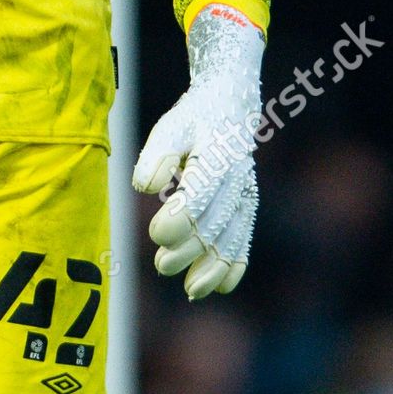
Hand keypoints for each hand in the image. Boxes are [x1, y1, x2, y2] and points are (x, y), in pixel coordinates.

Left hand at [132, 3, 263, 298]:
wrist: (230, 103)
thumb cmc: (192, 118)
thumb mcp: (171, 126)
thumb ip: (157, 154)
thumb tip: (145, 186)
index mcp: (217, 156)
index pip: (199, 195)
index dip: (179, 219)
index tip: (155, 234)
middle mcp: (237, 179)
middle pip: (214, 223)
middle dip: (188, 250)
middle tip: (161, 265)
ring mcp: (246, 194)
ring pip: (232, 237)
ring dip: (212, 267)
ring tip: (190, 289)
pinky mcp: (247, 206)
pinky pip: (245, 239)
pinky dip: (235, 265)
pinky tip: (220, 288)